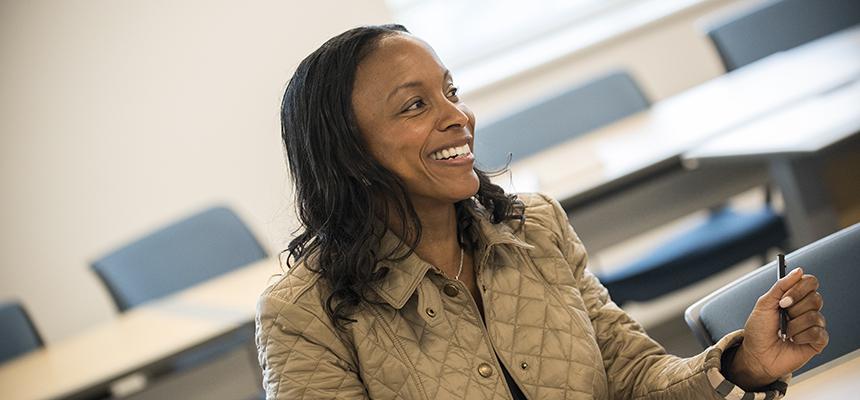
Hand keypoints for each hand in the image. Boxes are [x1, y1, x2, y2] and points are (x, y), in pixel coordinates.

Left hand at [725, 267, 828, 388]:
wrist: (756, 354)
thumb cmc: (758, 330)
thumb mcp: (764, 304)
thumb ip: (780, 286)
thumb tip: (798, 270)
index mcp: (795, 297)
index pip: (810, 282)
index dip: (799, 288)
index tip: (783, 300)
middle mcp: (806, 309)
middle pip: (815, 298)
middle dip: (794, 309)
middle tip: (782, 316)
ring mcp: (813, 325)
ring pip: (815, 316)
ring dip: (794, 325)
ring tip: (785, 332)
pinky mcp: (817, 341)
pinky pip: (818, 333)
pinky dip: (801, 336)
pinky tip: (793, 340)